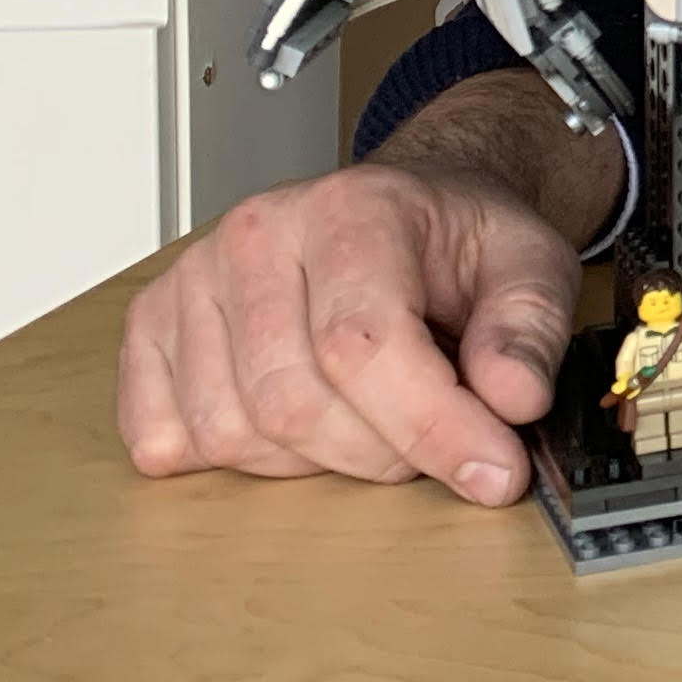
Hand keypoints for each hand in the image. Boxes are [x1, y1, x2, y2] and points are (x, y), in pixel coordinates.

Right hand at [114, 163, 576, 506]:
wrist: (404, 208)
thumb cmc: (454, 240)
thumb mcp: (530, 263)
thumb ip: (529, 328)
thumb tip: (512, 398)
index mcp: (351, 209)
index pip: (363, 344)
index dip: (430, 426)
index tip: (492, 473)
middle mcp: (258, 236)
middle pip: (293, 404)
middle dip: (381, 453)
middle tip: (433, 437)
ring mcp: (193, 280)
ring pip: (231, 433)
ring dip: (313, 462)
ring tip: (367, 415)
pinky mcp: (151, 326)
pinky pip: (166, 438)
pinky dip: (233, 459)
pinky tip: (292, 425)